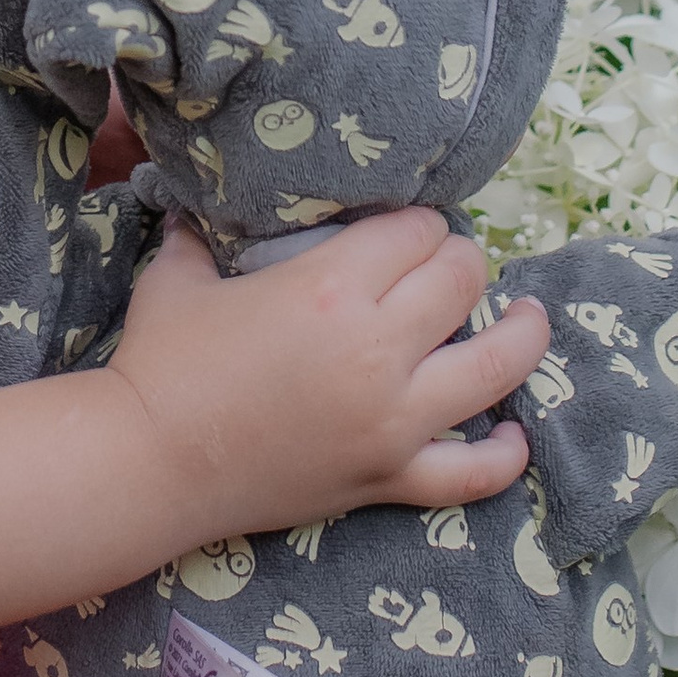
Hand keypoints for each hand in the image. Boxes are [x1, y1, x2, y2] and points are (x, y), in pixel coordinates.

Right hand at [107, 210, 549, 536]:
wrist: (149, 464)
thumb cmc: (160, 362)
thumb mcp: (179, 274)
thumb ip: (201, 232)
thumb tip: (198, 199)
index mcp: (329, 287)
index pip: (414, 232)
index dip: (418, 222)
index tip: (409, 226)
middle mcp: (375, 349)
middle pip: (460, 281)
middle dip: (461, 261)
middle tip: (447, 261)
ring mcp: (391, 420)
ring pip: (494, 367)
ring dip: (519, 334)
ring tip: (528, 316)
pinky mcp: (388, 477)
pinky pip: (471, 472)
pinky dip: (503, 454)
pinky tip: (516, 434)